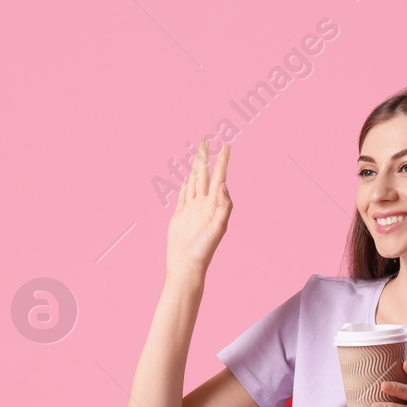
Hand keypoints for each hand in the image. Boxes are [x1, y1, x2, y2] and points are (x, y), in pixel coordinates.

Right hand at [166, 137, 232, 278]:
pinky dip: (185, 183)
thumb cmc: (204, 251)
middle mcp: (203, 204)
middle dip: (206, 158)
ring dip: (196, 167)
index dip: (223, 161)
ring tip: (198, 154)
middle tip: (207, 140)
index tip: (227, 146)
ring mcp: (191, 209)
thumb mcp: (218, 228)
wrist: (186, 266)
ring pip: (193, 182)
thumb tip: (223, 184)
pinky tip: (187, 175)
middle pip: (204, 175)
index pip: (219, 177)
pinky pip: (183, 194)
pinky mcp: (179, 215)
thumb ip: (223, 206)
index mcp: (214, 205)